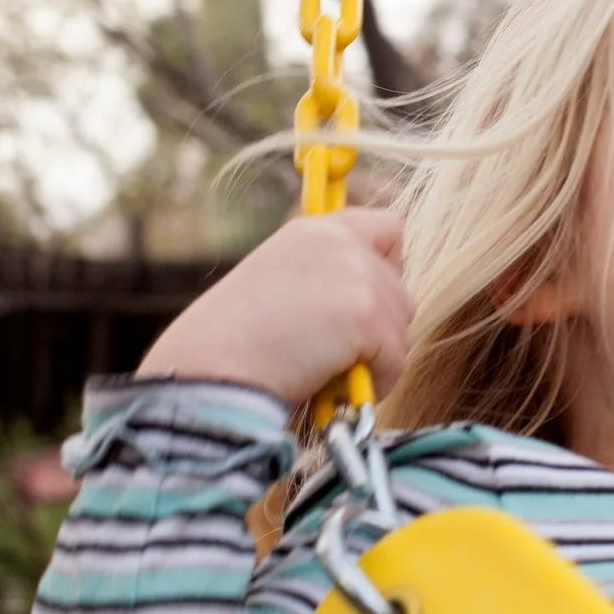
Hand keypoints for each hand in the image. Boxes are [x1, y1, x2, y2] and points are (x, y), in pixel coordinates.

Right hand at [137, 209, 413, 406]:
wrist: (211, 370)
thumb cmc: (233, 346)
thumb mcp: (277, 287)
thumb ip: (323, 282)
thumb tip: (372, 307)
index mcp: (313, 231)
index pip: (388, 227)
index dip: (387, 268)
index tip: (367, 302)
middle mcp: (339, 241)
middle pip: (401, 288)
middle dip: (380, 326)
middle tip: (338, 351)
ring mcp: (356, 274)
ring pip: (401, 327)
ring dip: (376, 357)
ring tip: (327, 370)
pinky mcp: (366, 313)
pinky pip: (396, 360)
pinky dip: (374, 382)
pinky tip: (334, 387)